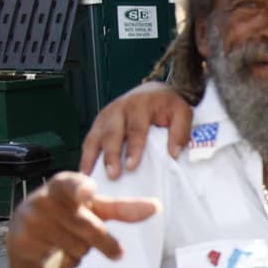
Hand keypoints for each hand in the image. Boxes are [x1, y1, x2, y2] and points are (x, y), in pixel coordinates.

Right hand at [6, 172, 159, 267]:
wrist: (25, 230)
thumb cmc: (68, 212)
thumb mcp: (93, 207)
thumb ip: (122, 207)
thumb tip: (156, 206)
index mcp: (63, 185)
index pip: (74, 186)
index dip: (82, 189)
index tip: (89, 192)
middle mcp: (44, 199)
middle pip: (91, 230)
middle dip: (106, 244)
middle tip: (118, 252)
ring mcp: (32, 222)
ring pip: (78, 250)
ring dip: (83, 252)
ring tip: (69, 241)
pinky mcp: (24, 243)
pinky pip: (62, 262)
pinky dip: (68, 263)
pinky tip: (56, 251)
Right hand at [79, 81, 193, 178]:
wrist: (154, 91)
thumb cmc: (167, 104)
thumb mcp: (182, 112)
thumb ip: (180, 132)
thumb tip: (173, 154)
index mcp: (140, 104)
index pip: (136, 129)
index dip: (133, 148)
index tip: (131, 166)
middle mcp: (119, 108)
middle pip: (112, 133)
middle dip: (111, 155)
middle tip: (113, 175)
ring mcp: (106, 114)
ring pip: (96, 136)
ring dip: (93, 157)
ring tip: (93, 177)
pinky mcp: (99, 122)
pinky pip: (90, 139)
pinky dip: (86, 155)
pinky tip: (86, 171)